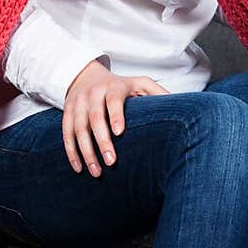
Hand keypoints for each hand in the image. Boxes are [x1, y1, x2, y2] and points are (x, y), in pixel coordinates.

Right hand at [63, 60, 169, 175]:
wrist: (85, 75)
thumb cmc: (120, 85)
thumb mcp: (140, 83)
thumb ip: (158, 93)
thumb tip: (181, 107)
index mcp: (113, 87)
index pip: (114, 101)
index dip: (116, 115)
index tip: (120, 132)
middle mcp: (93, 94)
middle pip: (94, 118)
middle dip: (102, 141)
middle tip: (111, 162)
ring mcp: (78, 103)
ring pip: (78, 129)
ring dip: (86, 152)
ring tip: (96, 172)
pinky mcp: (66, 112)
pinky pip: (66, 134)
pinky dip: (71, 152)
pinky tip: (79, 168)